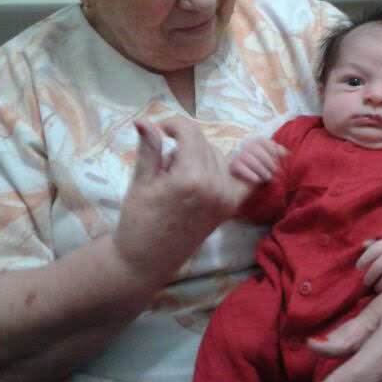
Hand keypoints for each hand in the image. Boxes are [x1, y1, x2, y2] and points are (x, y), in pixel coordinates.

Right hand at [114, 117, 248, 279]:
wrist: (147, 261)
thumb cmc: (138, 221)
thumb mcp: (140, 182)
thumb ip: (149, 149)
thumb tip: (143, 120)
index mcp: (191, 178)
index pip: (191, 133)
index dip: (175, 124)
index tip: (162, 128)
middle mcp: (216, 186)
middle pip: (205, 144)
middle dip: (185, 143)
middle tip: (165, 161)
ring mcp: (227, 198)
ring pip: (218, 157)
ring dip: (201, 156)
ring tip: (178, 174)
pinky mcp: (231, 207)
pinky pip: (242, 178)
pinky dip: (238, 168)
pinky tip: (222, 166)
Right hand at [228, 138, 286, 184]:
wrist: (242, 190)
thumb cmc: (257, 176)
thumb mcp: (269, 166)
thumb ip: (276, 157)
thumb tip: (287, 154)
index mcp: (253, 145)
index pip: (262, 140)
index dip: (271, 147)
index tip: (278, 157)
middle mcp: (243, 149)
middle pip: (256, 148)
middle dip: (268, 161)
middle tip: (274, 171)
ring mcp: (236, 157)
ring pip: (248, 158)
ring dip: (261, 169)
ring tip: (267, 178)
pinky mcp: (231, 167)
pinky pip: (240, 167)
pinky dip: (250, 174)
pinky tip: (257, 181)